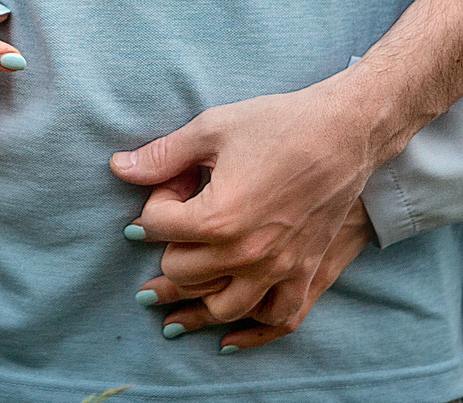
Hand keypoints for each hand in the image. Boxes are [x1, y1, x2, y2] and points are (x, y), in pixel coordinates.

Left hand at [109, 71, 393, 332]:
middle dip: (170, 243)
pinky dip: (251, 332)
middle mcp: (246, 254)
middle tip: (185, 212)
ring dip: (195, 297)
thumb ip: (162, 155)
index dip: (155, 201)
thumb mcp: (213, 129)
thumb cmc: (277, 125)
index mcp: (218, 217)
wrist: (344, 132)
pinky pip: (277, 319)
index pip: (156, 226)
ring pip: (220, 306)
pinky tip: (228, 338)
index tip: (173, 181)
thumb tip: (118, 168)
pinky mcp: (305, 273)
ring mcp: (279, 269)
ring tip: (176, 292)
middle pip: (180, 270)